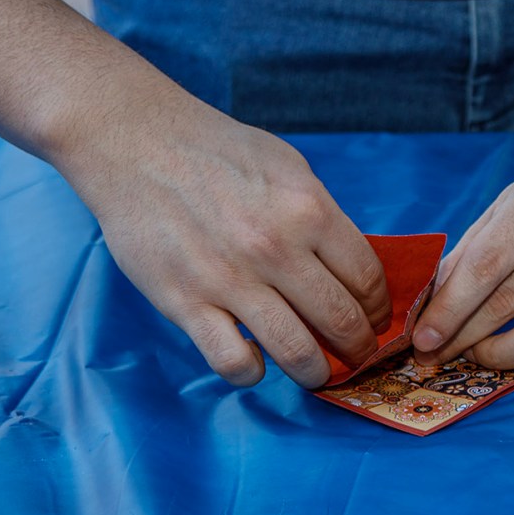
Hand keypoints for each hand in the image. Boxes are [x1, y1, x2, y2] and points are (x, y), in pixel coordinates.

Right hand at [57, 111, 388, 388]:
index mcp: (309, 210)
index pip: (368, 279)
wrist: (132, 140)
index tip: (378, 321)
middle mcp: (275, 248)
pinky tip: (256, 362)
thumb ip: (321, 216)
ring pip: (297, 352)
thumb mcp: (288, 167)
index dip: (380, 309)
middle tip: (359, 355)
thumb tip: (349, 266)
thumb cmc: (214, 150)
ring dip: (317, 372)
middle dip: (360, 347)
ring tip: (318, 373)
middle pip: (342, 320)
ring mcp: (229, 279)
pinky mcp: (184, 301)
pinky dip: (252, 373)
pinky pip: (233, 361)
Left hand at [411, 158, 513, 371]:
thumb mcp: (513, 204)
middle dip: (463, 338)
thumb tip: (431, 301)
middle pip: (507, 305)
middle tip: (437, 355)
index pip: (484, 268)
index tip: (422, 337)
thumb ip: (472, 249)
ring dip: (503, 356)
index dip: (448, 308)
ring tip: (482, 354)